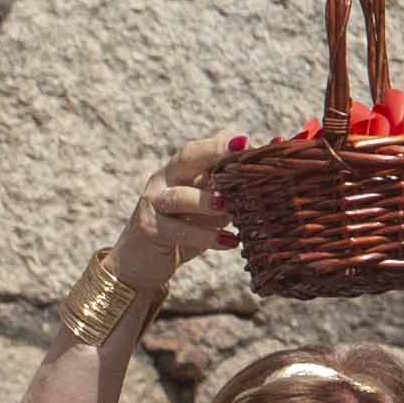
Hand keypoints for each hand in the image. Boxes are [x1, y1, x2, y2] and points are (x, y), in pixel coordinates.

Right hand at [105, 139, 243, 296]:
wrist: (141, 262)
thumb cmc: (181, 231)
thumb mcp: (206, 210)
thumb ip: (227, 192)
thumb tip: (262, 177)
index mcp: (177, 171)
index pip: (200, 150)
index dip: (222, 143)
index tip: (247, 140)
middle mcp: (162, 181)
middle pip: (186, 159)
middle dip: (214, 152)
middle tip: (241, 149)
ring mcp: (153, 204)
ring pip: (180, 197)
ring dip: (206, 200)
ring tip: (230, 206)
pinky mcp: (149, 230)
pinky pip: (178, 231)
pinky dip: (205, 236)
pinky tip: (230, 241)